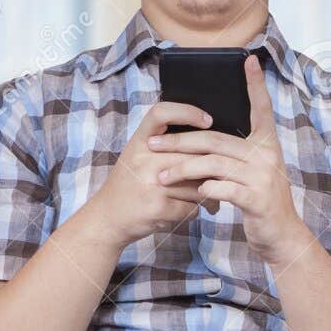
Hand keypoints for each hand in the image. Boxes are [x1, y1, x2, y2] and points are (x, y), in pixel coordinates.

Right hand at [80, 100, 215, 248]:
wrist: (106, 218)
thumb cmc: (129, 186)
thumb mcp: (137, 156)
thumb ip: (164, 147)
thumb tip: (209, 143)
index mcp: (138, 142)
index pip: (162, 113)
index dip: (187, 111)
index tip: (208, 121)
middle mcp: (142, 159)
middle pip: (192, 155)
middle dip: (212, 169)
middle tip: (223, 174)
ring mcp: (149, 183)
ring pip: (197, 183)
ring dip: (208, 193)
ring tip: (210, 198)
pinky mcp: (157, 207)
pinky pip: (192, 206)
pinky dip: (195, 211)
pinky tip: (190, 211)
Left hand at [144, 54, 307, 268]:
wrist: (280, 235)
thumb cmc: (259, 200)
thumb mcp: (253, 171)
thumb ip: (236, 153)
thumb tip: (204, 135)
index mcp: (267, 144)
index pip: (262, 108)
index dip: (256, 85)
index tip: (249, 61)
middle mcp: (267, 155)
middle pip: (216, 140)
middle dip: (180, 141)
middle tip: (154, 145)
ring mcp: (263, 177)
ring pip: (213, 165)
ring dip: (182, 170)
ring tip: (161, 175)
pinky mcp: (257, 199)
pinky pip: (222, 188)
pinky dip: (203, 190)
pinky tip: (192, 193)